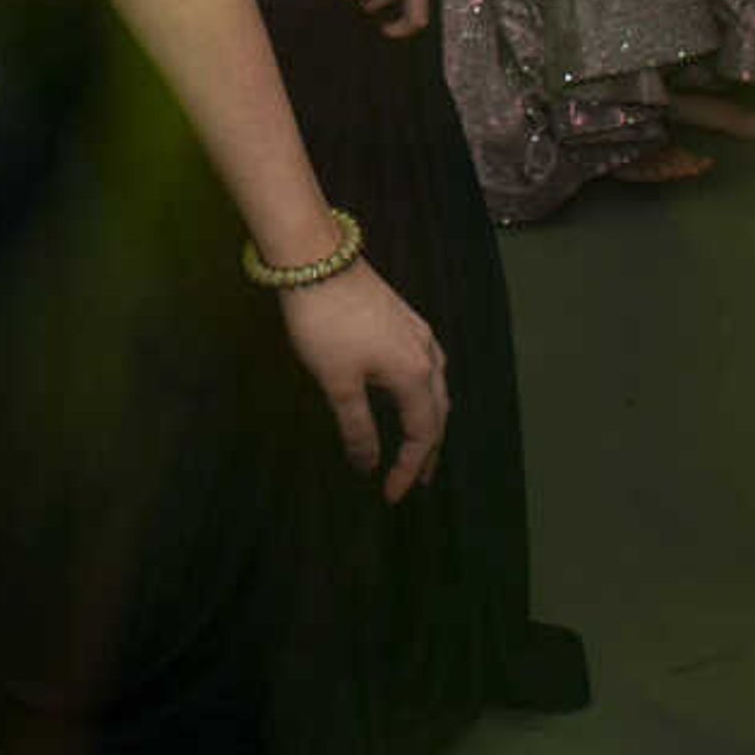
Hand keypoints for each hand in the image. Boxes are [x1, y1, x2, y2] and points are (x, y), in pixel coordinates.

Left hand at [273, 256, 447, 500]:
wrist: (317, 259)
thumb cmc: (325, 324)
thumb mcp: (338, 383)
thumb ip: (357, 427)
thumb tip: (368, 465)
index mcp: (414, 375)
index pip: (422, 434)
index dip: (409, 469)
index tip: (391, 495)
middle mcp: (426, 355)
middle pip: (437, 413)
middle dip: (427, 450)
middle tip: (416, 480)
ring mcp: (417, 333)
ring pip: (435, 387)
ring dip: (429, 420)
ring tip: (418, 443)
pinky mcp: (404, 318)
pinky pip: (427, 365)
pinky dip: (422, 392)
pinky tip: (408, 391)